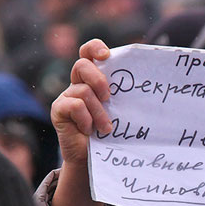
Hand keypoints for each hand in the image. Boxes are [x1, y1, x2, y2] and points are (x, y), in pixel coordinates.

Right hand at [51, 39, 112, 165]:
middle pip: (82, 65)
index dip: (94, 48)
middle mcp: (77, 83)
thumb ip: (122, 95)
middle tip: (108, 98)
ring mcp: (66, 96)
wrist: (92, 158)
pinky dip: (86, 119)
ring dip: (99, 112)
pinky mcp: (58, 109)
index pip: (88, 52)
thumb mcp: (119, 110)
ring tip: (106, 128)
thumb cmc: (109, 132)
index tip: (106, 55)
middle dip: (98, 79)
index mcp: (92, 78)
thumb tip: (146, 85)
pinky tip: (89, 130)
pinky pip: (74, 106)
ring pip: (83, 91)